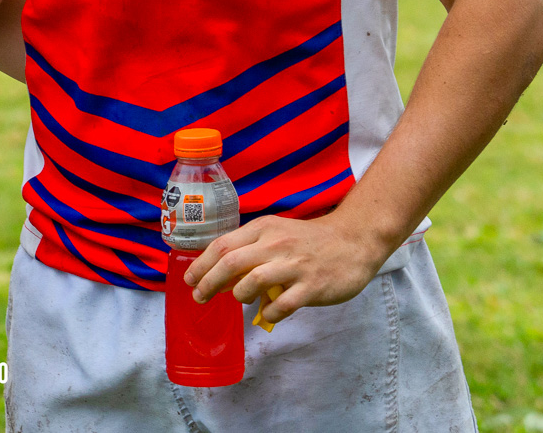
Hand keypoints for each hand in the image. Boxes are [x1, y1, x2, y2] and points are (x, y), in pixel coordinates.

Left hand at [182, 209, 396, 326]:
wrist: (353, 241)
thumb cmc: (309, 240)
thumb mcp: (277, 234)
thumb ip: (251, 249)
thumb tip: (222, 275)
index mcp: (263, 229)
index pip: (222, 245)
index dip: (201, 264)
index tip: (189, 280)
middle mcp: (276, 244)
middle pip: (231, 263)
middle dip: (208, 282)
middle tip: (199, 296)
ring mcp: (295, 265)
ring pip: (253, 281)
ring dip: (239, 294)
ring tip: (239, 299)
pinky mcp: (312, 286)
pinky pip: (283, 304)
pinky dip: (269, 312)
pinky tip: (267, 313)